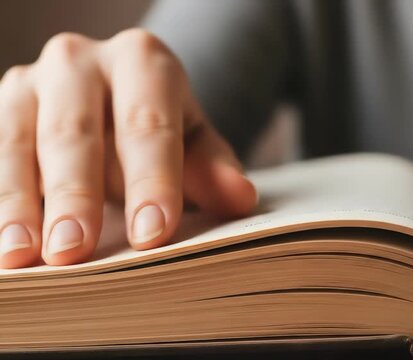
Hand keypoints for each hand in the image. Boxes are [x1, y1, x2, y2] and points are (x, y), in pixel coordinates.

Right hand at [0, 29, 256, 268]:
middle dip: (76, 193)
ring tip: (23, 256)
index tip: (151, 233)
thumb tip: (240, 199)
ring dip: (18, 202)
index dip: (152, 180)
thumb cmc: (158, 124)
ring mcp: (32, 79)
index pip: (148, 124)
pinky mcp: (1, 103)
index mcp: (142, 60)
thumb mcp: (192, 141)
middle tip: (75, 249)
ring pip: (19, 141)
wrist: (112, 98)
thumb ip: (212, 168)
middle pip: (76, 130)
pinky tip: (5, 243)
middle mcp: (80, 60)